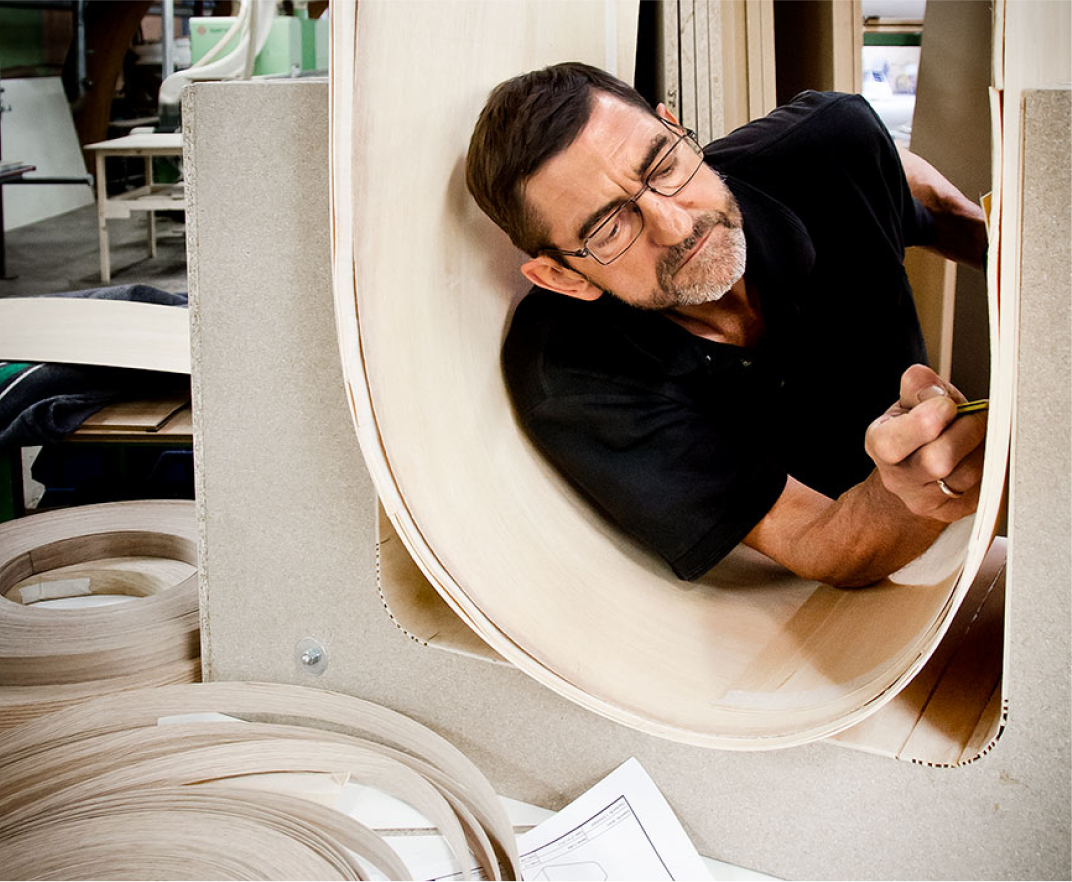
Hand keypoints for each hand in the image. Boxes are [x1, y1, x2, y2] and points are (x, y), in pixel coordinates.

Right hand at [864, 365, 986, 521]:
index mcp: (880, 444)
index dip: (926, 420)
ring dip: (984, 447)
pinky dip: (991, 466)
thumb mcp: (910, 400)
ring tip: (981, 432)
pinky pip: (984, 488)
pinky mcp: (952, 512)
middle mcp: (897, 478)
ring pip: (967, 475)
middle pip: (936, 462)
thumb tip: (931, 389)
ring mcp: (924, 500)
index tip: (947, 404)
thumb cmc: (918, 431)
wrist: (915, 470)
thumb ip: (918, 384)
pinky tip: (981, 453)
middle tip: (976, 415)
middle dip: (966, 430)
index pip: (893, 442)